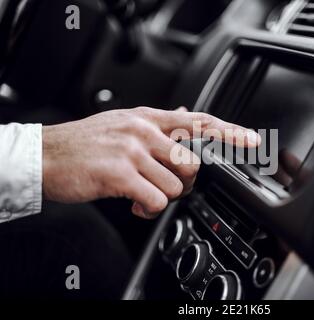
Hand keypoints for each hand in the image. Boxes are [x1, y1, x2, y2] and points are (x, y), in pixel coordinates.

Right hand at [42, 107, 259, 218]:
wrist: (47, 154)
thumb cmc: (87, 143)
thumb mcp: (125, 123)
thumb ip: (159, 123)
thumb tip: (186, 115)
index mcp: (148, 118)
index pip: (199, 122)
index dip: (229, 132)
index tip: (253, 140)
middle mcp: (144, 131)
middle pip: (193, 163)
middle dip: (184, 181)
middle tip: (163, 184)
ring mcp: (133, 151)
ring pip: (176, 185)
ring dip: (161, 196)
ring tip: (141, 193)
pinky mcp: (121, 173)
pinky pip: (155, 200)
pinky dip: (147, 208)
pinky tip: (133, 202)